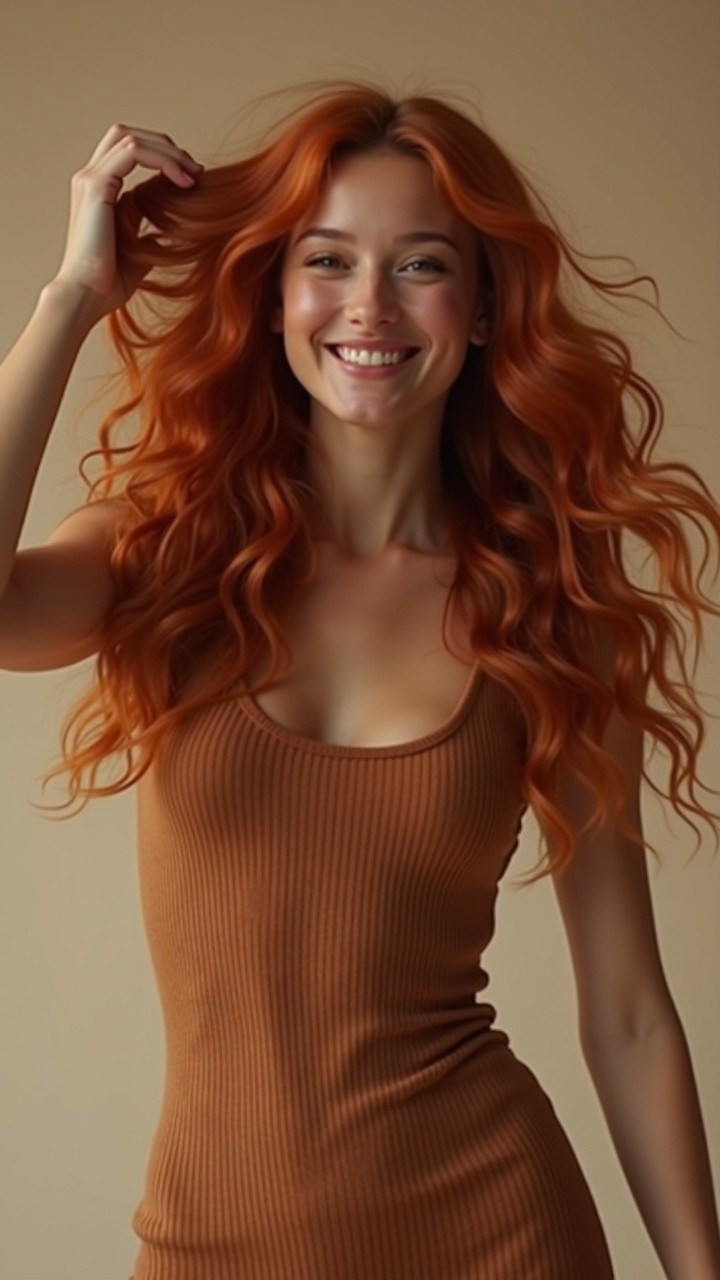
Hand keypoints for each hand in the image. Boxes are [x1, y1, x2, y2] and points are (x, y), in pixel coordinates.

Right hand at [51, 123, 202, 323]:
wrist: (86, 296)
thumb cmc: (109, 281)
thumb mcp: (140, 248)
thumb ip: (151, 228)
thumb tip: (176, 226)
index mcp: (98, 189)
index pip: (128, 151)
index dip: (162, 156)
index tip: (192, 177)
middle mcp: (90, 178)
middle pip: (127, 134)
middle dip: (165, 146)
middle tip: (195, 170)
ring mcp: (89, 179)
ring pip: (131, 138)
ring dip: (168, 151)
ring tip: (193, 174)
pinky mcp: (95, 186)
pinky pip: (133, 152)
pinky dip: (162, 160)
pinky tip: (182, 182)